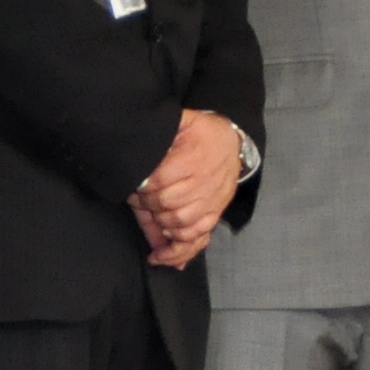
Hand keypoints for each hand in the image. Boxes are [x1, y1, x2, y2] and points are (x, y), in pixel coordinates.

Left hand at [132, 109, 246, 267]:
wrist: (232, 142)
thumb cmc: (199, 134)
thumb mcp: (179, 125)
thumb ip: (158, 138)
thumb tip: (138, 167)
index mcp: (193, 156)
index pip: (161, 181)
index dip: (144, 188)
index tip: (136, 187)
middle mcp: (205, 181)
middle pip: (169, 204)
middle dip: (150, 205)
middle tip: (143, 201)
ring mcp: (212, 199)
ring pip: (182, 223)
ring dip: (162, 224)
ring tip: (154, 217)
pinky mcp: (216, 212)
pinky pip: (198, 236)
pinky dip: (180, 244)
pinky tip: (165, 244)